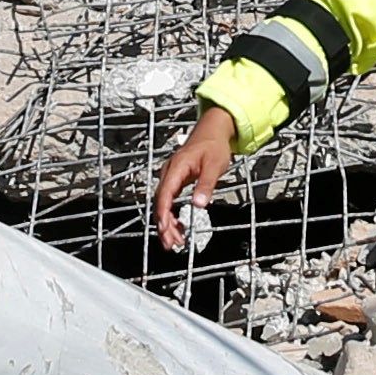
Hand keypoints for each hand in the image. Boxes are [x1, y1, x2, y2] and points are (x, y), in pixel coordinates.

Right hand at [151, 106, 239, 253]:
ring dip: (167, 223)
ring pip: (163, 204)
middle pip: (161, 202)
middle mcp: (169, 172)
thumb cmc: (214, 145)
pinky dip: (172, 215)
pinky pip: (169, 200)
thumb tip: (199, 204)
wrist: (213, 130)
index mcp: (177, 167)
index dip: (163, 213)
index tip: (165, 229)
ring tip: (175, 241)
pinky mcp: (175, 180)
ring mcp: (171, 176)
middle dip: (164, 225)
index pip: (164, 194)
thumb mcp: (215, 165)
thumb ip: (206, 185)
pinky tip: (179, 227)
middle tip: (171, 243)